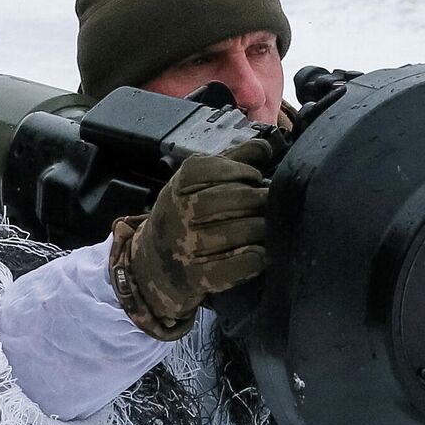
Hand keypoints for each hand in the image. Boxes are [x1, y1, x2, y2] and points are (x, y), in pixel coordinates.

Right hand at [109, 137, 271, 339]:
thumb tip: (266, 147)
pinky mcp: (195, 277)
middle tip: (271, 201)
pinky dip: (249, 261)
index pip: (208, 169)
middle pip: (221, 199)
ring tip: (269, 226)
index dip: (240, 170)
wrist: (153, 264)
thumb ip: (232, 160)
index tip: (255, 177)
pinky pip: (226, 269)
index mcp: (177, 185)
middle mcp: (176, 214)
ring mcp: (184, 247)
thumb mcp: (196, 183)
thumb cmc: (185, 214)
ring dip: (257, 227)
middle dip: (254, 198)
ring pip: (228, 233)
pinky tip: (262, 254)